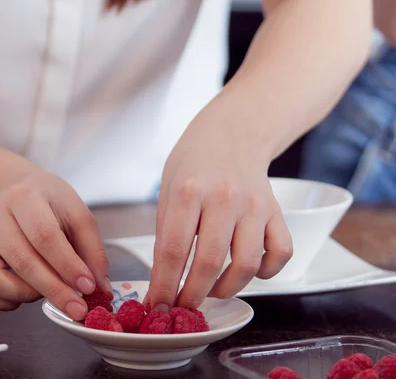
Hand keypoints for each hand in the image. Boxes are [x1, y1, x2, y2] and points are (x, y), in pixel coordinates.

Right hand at [0, 172, 110, 320]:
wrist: (12, 190)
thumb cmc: (48, 203)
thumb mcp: (76, 213)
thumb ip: (92, 249)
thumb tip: (100, 288)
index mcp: (25, 197)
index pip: (45, 236)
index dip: (67, 265)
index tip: (88, 287)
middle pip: (23, 260)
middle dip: (54, 289)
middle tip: (77, 307)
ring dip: (28, 294)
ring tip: (49, 289)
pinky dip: (6, 301)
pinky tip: (26, 293)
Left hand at [146, 113, 292, 310]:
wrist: (232, 132)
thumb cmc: (194, 163)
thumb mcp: (167, 190)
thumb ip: (167, 233)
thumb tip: (161, 281)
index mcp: (188, 191)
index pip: (174, 251)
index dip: (164, 286)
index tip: (157, 306)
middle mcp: (224, 198)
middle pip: (210, 263)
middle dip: (192, 295)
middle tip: (183, 306)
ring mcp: (255, 206)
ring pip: (247, 265)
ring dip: (226, 288)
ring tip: (211, 289)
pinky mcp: (277, 212)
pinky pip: (280, 254)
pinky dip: (266, 272)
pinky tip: (247, 270)